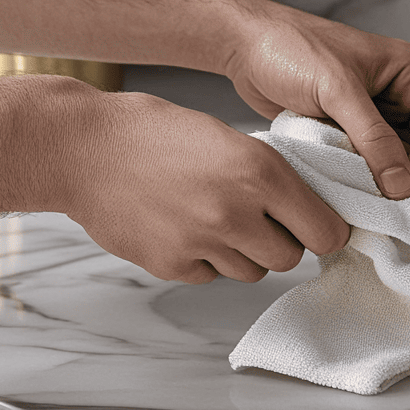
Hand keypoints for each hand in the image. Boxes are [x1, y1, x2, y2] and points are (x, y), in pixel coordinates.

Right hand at [58, 89, 349, 283]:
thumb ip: (268, 175)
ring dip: (241, 252)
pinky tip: (181, 226)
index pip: (326, 231)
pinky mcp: (171, 264)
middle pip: (289, 258)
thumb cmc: (153, 133)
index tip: (315, 226)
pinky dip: (203, 259)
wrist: (82, 147)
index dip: (323, 230)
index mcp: (260, 171)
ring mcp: (202, 242)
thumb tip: (306, 209)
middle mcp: (236, 211)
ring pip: (250, 272)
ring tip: (212, 217)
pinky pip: (209, 276)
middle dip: (280, 243)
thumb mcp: (227, 137)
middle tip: (258, 220)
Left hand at [223, 0, 409, 198]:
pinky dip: (354, 179)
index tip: (400, 195)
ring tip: (356, 198)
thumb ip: (373, 138)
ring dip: (376, 182)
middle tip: (378, 206)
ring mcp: (370, 116)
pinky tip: (340, 189)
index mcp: (408, 74)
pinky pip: (362, 164)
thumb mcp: (337, 90)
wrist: (243, 45)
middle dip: (401, 180)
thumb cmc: (290, 49)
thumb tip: (402, 186)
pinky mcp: (345, 131)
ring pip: (389, 164)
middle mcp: (396, 95)